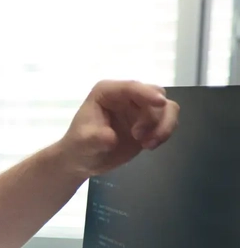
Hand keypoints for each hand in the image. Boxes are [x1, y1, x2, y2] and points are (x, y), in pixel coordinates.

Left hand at [56, 80, 179, 177]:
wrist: (83, 161)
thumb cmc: (79, 146)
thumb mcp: (84, 142)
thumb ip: (97, 138)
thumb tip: (111, 138)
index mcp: (107, 92)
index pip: (131, 87)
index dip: (147, 93)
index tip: (160, 104)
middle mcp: (126, 95)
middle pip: (155, 94)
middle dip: (154, 116)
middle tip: (139, 138)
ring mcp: (139, 108)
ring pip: (167, 107)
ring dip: (163, 126)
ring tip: (146, 145)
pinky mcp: (149, 122)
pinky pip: (168, 121)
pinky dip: (164, 133)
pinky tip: (149, 146)